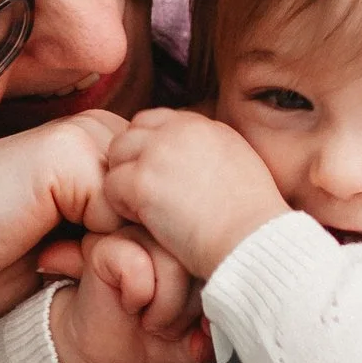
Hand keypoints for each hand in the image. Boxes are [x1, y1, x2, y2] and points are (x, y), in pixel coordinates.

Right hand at [47, 231, 209, 362]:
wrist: (107, 350)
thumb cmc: (150, 337)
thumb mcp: (197, 341)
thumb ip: (217, 334)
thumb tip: (222, 327)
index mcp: (195, 250)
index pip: (221, 262)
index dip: (214, 303)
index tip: (198, 327)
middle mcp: (168, 237)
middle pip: (199, 261)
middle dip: (188, 309)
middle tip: (170, 327)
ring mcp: (137, 236)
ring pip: (172, 265)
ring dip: (165, 308)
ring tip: (152, 321)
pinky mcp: (107, 246)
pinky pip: (136, 266)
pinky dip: (137, 295)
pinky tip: (130, 304)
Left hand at [100, 107, 285, 278]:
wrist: (251, 242)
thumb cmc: (250, 222)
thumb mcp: (239, 167)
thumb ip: (208, 154)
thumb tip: (186, 162)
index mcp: (204, 126)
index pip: (156, 121)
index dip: (149, 149)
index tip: (158, 179)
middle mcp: (180, 129)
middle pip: (131, 133)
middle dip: (131, 163)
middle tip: (146, 197)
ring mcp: (157, 152)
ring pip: (116, 155)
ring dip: (124, 183)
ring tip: (147, 211)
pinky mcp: (141, 181)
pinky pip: (110, 187)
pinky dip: (122, 208)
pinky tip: (146, 223)